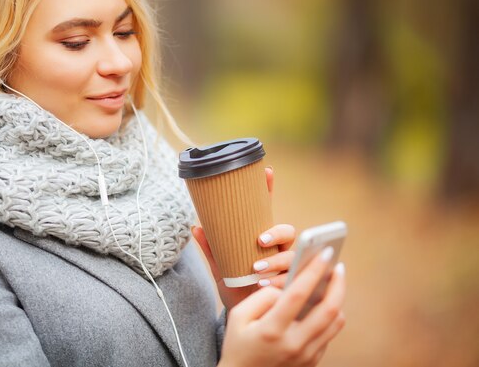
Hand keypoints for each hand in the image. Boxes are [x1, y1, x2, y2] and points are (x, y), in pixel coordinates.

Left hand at [191, 167, 296, 311]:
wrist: (245, 317)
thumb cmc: (236, 289)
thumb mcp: (221, 268)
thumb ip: (211, 250)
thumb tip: (195, 227)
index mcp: (263, 239)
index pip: (267, 212)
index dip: (269, 190)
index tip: (267, 171)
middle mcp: (279, 249)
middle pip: (288, 232)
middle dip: (276, 233)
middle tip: (259, 239)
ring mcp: (287, 267)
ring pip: (291, 257)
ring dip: (276, 261)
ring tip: (257, 269)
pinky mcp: (291, 285)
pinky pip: (294, 280)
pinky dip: (280, 282)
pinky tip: (267, 286)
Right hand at [218, 249, 345, 366]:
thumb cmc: (238, 343)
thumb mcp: (238, 316)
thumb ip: (262, 297)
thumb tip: (286, 288)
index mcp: (272, 330)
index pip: (298, 294)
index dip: (313, 270)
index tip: (324, 253)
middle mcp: (294, 344)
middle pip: (329, 309)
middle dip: (337, 283)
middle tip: (337, 266)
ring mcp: (306, 356)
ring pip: (335, 322)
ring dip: (337, 299)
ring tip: (332, 283)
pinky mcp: (312, 361)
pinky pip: (329, 334)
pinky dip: (329, 316)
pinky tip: (321, 304)